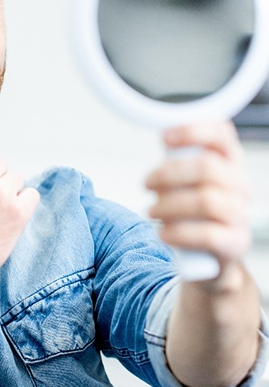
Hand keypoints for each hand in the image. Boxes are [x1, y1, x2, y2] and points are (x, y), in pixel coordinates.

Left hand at [145, 121, 250, 272]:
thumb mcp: (188, 180)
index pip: (222, 134)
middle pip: (208, 167)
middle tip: (147, 183)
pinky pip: (208, 235)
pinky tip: (163, 233)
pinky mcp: (235, 242)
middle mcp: (240, 185)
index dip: (193, 131)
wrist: (210, 256)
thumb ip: (178, 159)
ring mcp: (240, 214)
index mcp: (229, 162)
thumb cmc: (194, 210)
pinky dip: (178, 233)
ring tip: (152, 210)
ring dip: (170, 205)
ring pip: (206, 200)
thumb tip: (163, 137)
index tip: (165, 137)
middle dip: (169, 174)